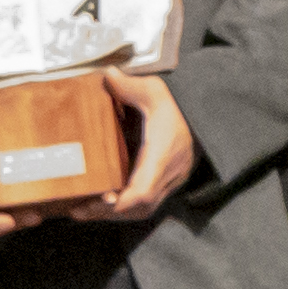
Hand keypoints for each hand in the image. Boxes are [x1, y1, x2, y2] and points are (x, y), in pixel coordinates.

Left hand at [97, 68, 198, 220]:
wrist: (209, 115)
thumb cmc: (182, 104)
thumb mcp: (156, 90)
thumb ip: (130, 85)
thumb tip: (107, 75)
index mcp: (162, 154)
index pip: (144, 191)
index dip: (121, 202)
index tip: (100, 200)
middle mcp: (169, 173)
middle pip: (140, 208)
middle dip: (108, 213)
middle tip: (78, 210)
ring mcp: (171, 180)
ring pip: (143, 209)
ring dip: (116, 214)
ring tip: (86, 209)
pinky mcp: (169, 181)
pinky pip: (147, 203)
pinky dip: (126, 206)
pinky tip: (107, 200)